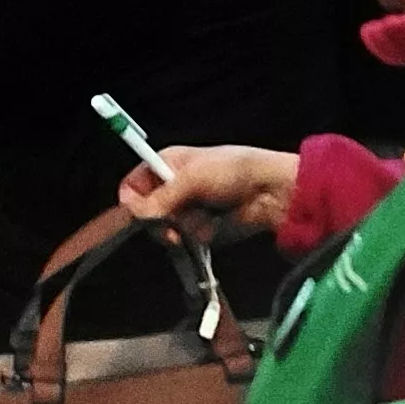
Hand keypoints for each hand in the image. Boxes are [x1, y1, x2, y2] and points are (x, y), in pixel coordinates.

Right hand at [117, 145, 299, 238]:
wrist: (272, 192)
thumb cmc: (235, 171)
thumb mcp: (194, 177)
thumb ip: (163, 197)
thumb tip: (138, 214)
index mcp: (167, 163)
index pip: (133, 185)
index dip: (132, 200)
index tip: (141, 214)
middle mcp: (172, 186)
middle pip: (145, 212)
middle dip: (158, 220)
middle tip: (173, 224)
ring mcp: (187, 209)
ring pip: (163, 229)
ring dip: (180, 229)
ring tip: (201, 222)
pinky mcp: (200, 229)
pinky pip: (184, 240)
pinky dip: (195, 237)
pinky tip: (210, 228)